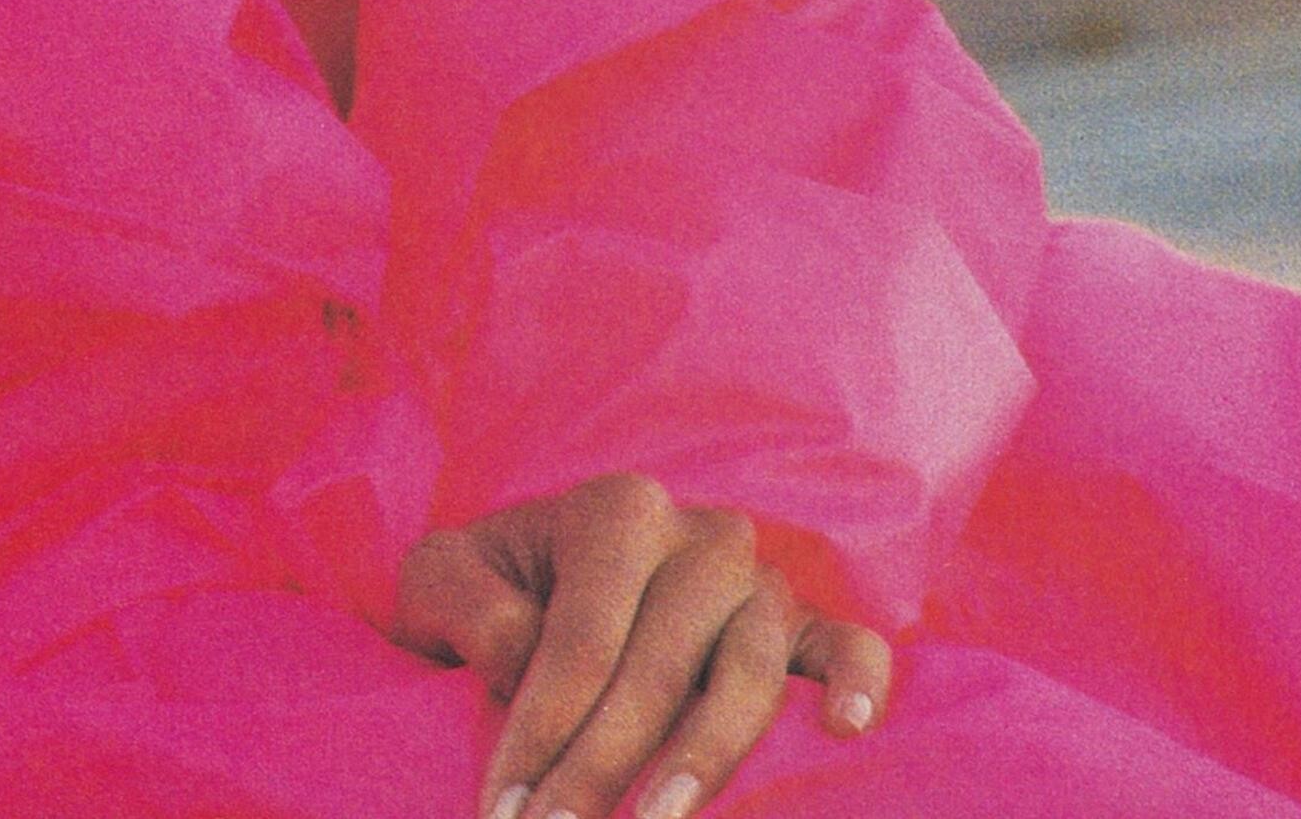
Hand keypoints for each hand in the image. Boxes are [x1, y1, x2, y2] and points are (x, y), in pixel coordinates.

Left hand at [391, 474, 890, 818]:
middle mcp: (700, 535)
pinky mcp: (804, 626)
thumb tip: (522, 661)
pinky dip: (856, 680)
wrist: (550, 573)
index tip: (500, 813)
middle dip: (598, 773)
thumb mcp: (443, 579)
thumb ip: (466, 605)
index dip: (538, 733)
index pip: (579, 640)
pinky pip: (849, 644)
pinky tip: (842, 727)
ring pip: (744, 676)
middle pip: (655, 671)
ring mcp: (760, 581)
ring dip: (701, 763)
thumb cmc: (496, 588)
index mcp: (615, 511)